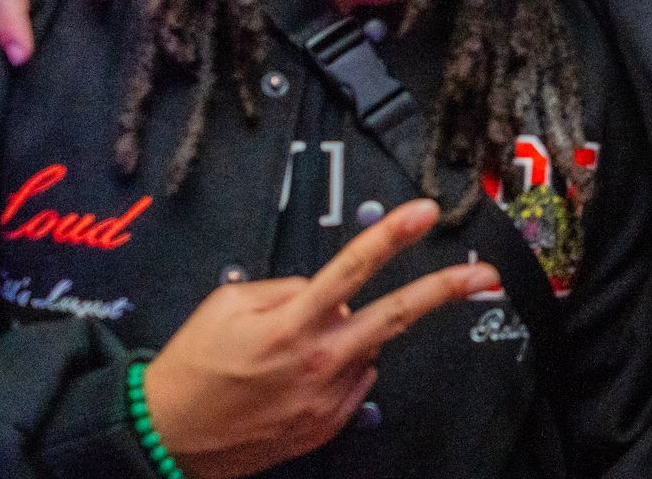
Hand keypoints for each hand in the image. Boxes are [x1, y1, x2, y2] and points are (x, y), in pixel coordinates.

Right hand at [143, 199, 497, 478]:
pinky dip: (340, 368)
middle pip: (397, 315)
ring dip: (353, 336)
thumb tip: (321, 289)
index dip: (392, 235)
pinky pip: (355, 381)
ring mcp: (328, 397)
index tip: (424, 213)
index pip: (352, 267)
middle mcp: (318, 360)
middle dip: (446, 291)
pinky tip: (301, 375)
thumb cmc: (194, 368)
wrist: (167, 438)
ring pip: (369, 347)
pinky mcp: (329, 424)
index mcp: (291, 323)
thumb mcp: (228, 304)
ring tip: (297, 348)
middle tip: (484, 276)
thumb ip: (285, 287)